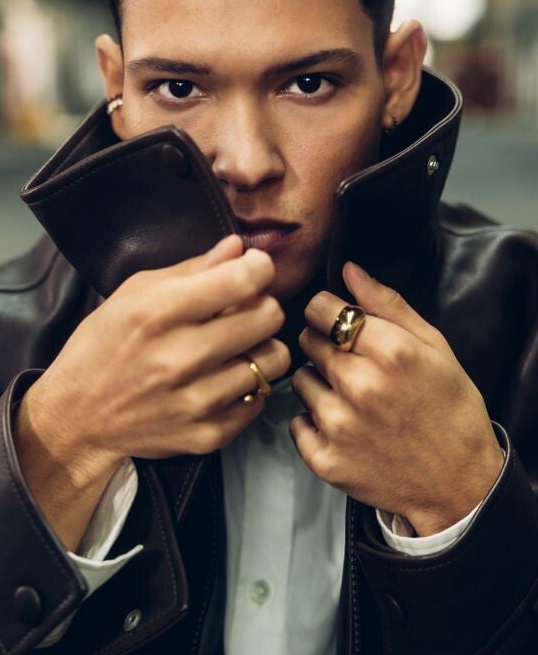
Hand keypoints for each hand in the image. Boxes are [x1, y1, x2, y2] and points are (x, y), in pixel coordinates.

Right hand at [15, 235, 289, 547]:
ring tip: (237, 347)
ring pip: (273, 360)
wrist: (77, 417)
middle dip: (262, 305)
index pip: (242, 280)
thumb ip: (192, 269)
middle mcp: (180, 357)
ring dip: (260, 347)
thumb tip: (239, 248)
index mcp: (159, 312)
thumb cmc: (104, 344)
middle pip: (268, 317)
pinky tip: (224, 379)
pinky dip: (248, 387)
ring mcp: (195, 401)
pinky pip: (260, 401)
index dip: (258, 266)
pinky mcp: (206, 435)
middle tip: (243, 310)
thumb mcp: (134, 293)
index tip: (252, 267)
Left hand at [289, 262, 503, 535]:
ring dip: (318, 382)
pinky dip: (313, 422)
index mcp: (389, 350)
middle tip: (351, 363)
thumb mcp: (433, 346)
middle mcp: (359, 384)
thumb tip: (348, 270)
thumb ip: (386, 304)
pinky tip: (343, 425)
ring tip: (350, 397)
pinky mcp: (324, 459)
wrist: (459, 484)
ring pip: (300, 378)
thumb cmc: (449, 408)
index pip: (321, 308)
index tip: (337, 321)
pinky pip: (296, 422)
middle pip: (307, 340)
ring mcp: (338, 424)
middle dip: (325, 344)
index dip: (327, 311)